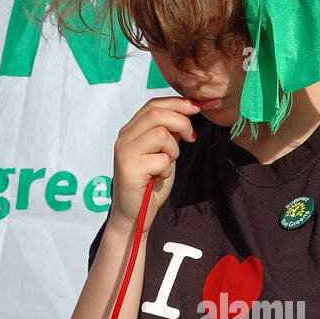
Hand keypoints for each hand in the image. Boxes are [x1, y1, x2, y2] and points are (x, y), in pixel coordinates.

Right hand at [109, 95, 200, 234]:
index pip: (153, 105)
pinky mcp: (129, 168)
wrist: (135, 215)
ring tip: (167, 164)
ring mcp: (124, 152)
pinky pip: (161, 159)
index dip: (177, 103)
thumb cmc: (150, 185)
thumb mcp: (163, 153)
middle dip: (181, 122)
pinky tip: (158, 178)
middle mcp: (124, 138)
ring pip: (160, 134)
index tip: (196, 108)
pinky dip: (167, 169)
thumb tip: (186, 112)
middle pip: (157, 114)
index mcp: (130, 131)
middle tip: (190, 137)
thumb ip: (169, 134)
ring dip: (173, 150)